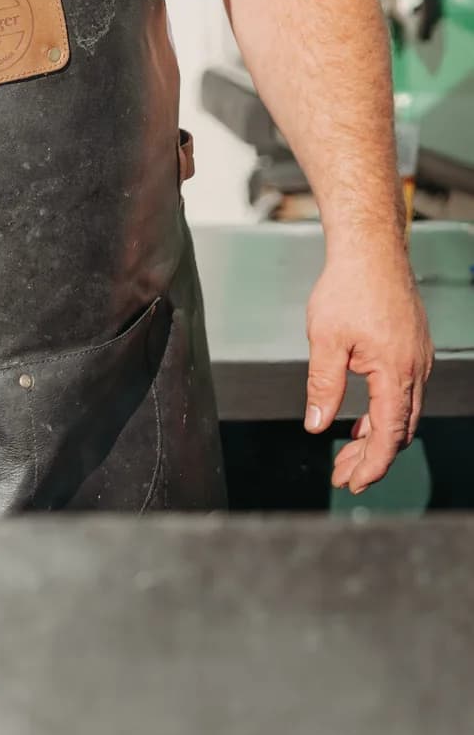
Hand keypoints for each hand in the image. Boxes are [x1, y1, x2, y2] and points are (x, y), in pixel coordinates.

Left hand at [304, 246, 433, 492]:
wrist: (371, 250)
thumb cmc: (347, 287)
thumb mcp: (324, 338)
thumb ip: (323, 385)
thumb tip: (316, 425)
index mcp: (395, 372)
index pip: (389, 435)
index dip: (371, 465)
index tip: (352, 484)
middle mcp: (415, 370)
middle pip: (399, 431)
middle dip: (371, 459)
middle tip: (342, 475)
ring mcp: (418, 360)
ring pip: (403, 414)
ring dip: (377, 437)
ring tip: (346, 454)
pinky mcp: (413, 350)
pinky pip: (403, 394)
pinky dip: (384, 414)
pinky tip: (361, 421)